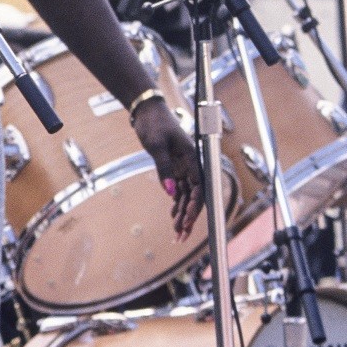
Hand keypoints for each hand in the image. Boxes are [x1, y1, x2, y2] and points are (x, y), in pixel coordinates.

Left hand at [132, 99, 203, 239]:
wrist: (147, 111)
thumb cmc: (155, 123)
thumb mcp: (157, 146)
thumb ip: (164, 169)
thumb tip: (170, 192)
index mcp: (193, 157)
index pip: (199, 187)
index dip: (195, 206)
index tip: (188, 221)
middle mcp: (190, 164)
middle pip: (194, 195)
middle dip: (189, 216)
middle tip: (181, 235)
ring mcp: (183, 167)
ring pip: (186, 195)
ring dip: (182, 214)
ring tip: (176, 232)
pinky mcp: (174, 168)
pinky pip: (178, 190)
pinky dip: (176, 203)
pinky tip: (173, 217)